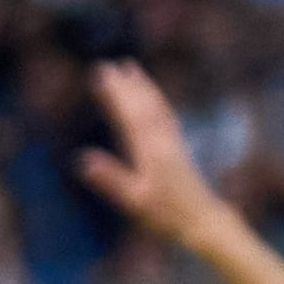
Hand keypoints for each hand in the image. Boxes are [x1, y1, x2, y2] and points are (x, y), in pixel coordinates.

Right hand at [76, 60, 229, 250]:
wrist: (201, 218)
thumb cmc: (165, 214)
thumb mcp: (133, 200)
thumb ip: (109, 179)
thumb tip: (81, 160)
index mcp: (149, 151)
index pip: (128, 116)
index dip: (114, 94)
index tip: (100, 75)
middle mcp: (162, 140)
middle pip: (141, 105)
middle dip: (123, 84)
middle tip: (105, 65)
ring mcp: (171, 141)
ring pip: (156, 106)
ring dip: (142, 85)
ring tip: (129, 66)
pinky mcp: (177, 146)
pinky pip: (165, 114)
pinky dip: (155, 98)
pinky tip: (150, 95)